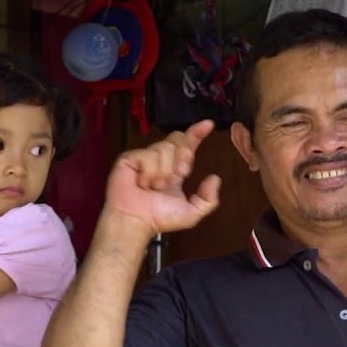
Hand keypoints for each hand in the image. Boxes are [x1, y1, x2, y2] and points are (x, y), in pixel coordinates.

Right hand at [105, 120, 221, 235]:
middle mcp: (161, 160)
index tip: (208, 124)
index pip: (188, 146)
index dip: (197, 133)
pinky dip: (149, 172)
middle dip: (183, 157)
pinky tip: (142, 183)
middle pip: (178, 139)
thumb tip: (215, 178)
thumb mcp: (191, 214)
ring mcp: (145, 157)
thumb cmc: (158, 219)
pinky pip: (148, 155)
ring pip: (165, 148)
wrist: (135, 222)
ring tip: (153, 187)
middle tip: (178, 175)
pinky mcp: (130, 158)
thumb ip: (208, 200)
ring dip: (163, 172)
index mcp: (175, 170)